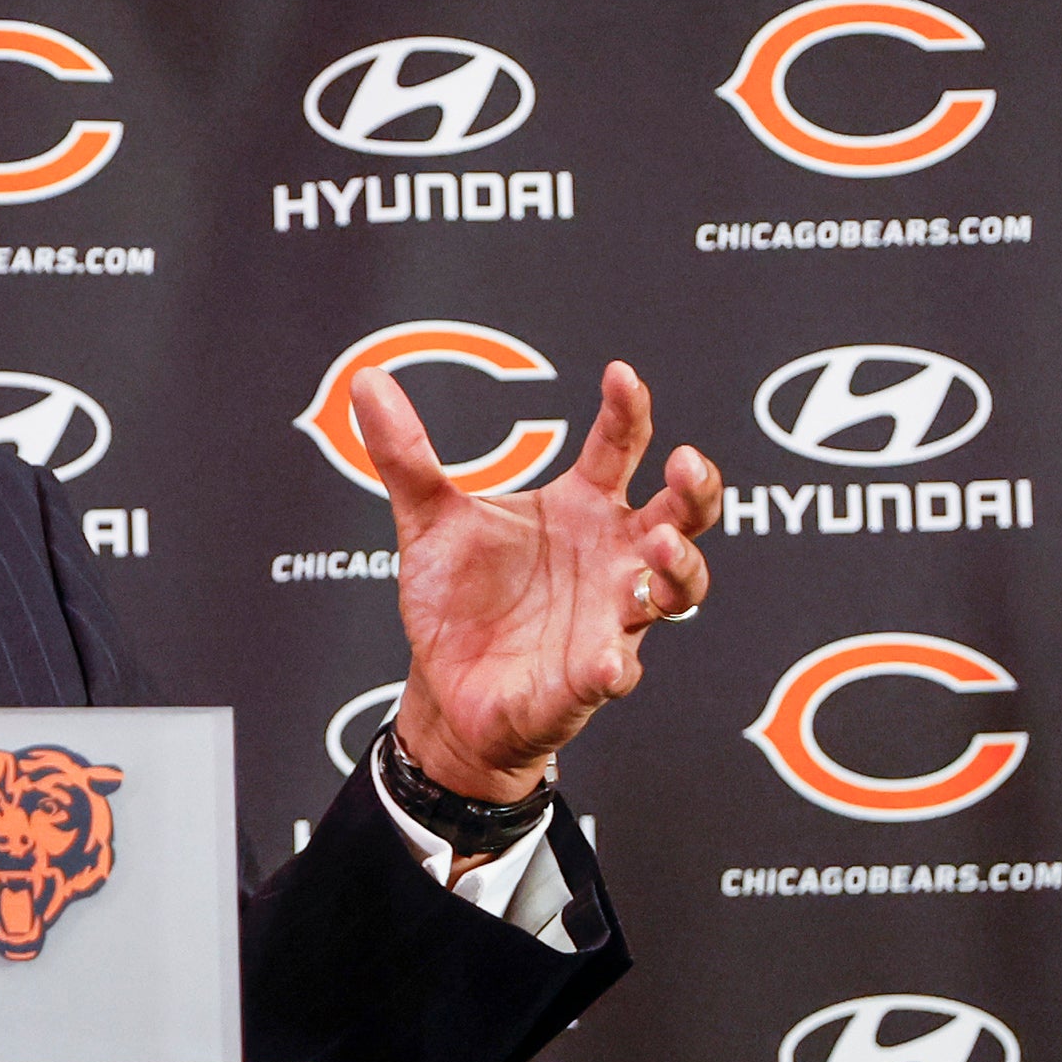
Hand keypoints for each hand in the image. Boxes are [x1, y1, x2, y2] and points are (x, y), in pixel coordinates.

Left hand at [351, 360, 723, 801]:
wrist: (446, 687)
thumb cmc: (458, 599)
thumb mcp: (427, 522)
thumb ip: (406, 456)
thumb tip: (366, 379)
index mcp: (582, 507)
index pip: (619, 446)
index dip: (626, 409)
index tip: (620, 375)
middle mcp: (613, 557)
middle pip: (683, 514)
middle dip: (695, 490)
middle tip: (684, 463)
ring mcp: (612, 617)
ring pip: (677, 589)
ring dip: (679, 569)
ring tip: (661, 547)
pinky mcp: (592, 678)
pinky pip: (617, 671)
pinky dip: (615, 665)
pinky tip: (608, 661)